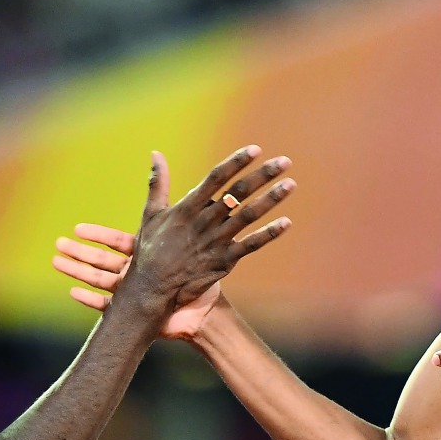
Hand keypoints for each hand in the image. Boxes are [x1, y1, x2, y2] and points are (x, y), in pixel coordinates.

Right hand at [54, 146, 294, 319]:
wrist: (151, 290)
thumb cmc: (150, 250)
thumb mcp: (151, 214)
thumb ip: (158, 183)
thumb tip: (156, 154)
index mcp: (187, 207)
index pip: (216, 178)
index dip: (236, 162)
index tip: (255, 149)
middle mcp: (204, 222)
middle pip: (238, 193)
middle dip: (262, 176)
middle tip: (284, 162)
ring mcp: (216, 241)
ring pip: (248, 216)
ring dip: (271, 199)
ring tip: (290, 184)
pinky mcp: (224, 261)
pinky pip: (251, 245)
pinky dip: (269, 234)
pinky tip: (286, 222)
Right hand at [54, 222, 223, 337]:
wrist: (206, 312)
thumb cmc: (201, 276)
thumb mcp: (186, 240)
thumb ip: (178, 215)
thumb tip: (186, 184)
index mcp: (149, 255)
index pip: (117, 242)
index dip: (97, 234)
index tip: (77, 228)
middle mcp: (139, 273)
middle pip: (103, 259)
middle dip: (80, 251)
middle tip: (58, 244)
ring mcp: (134, 293)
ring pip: (99, 279)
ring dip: (78, 271)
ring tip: (56, 262)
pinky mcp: (134, 313)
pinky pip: (106, 306)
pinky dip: (89, 299)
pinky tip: (72, 292)